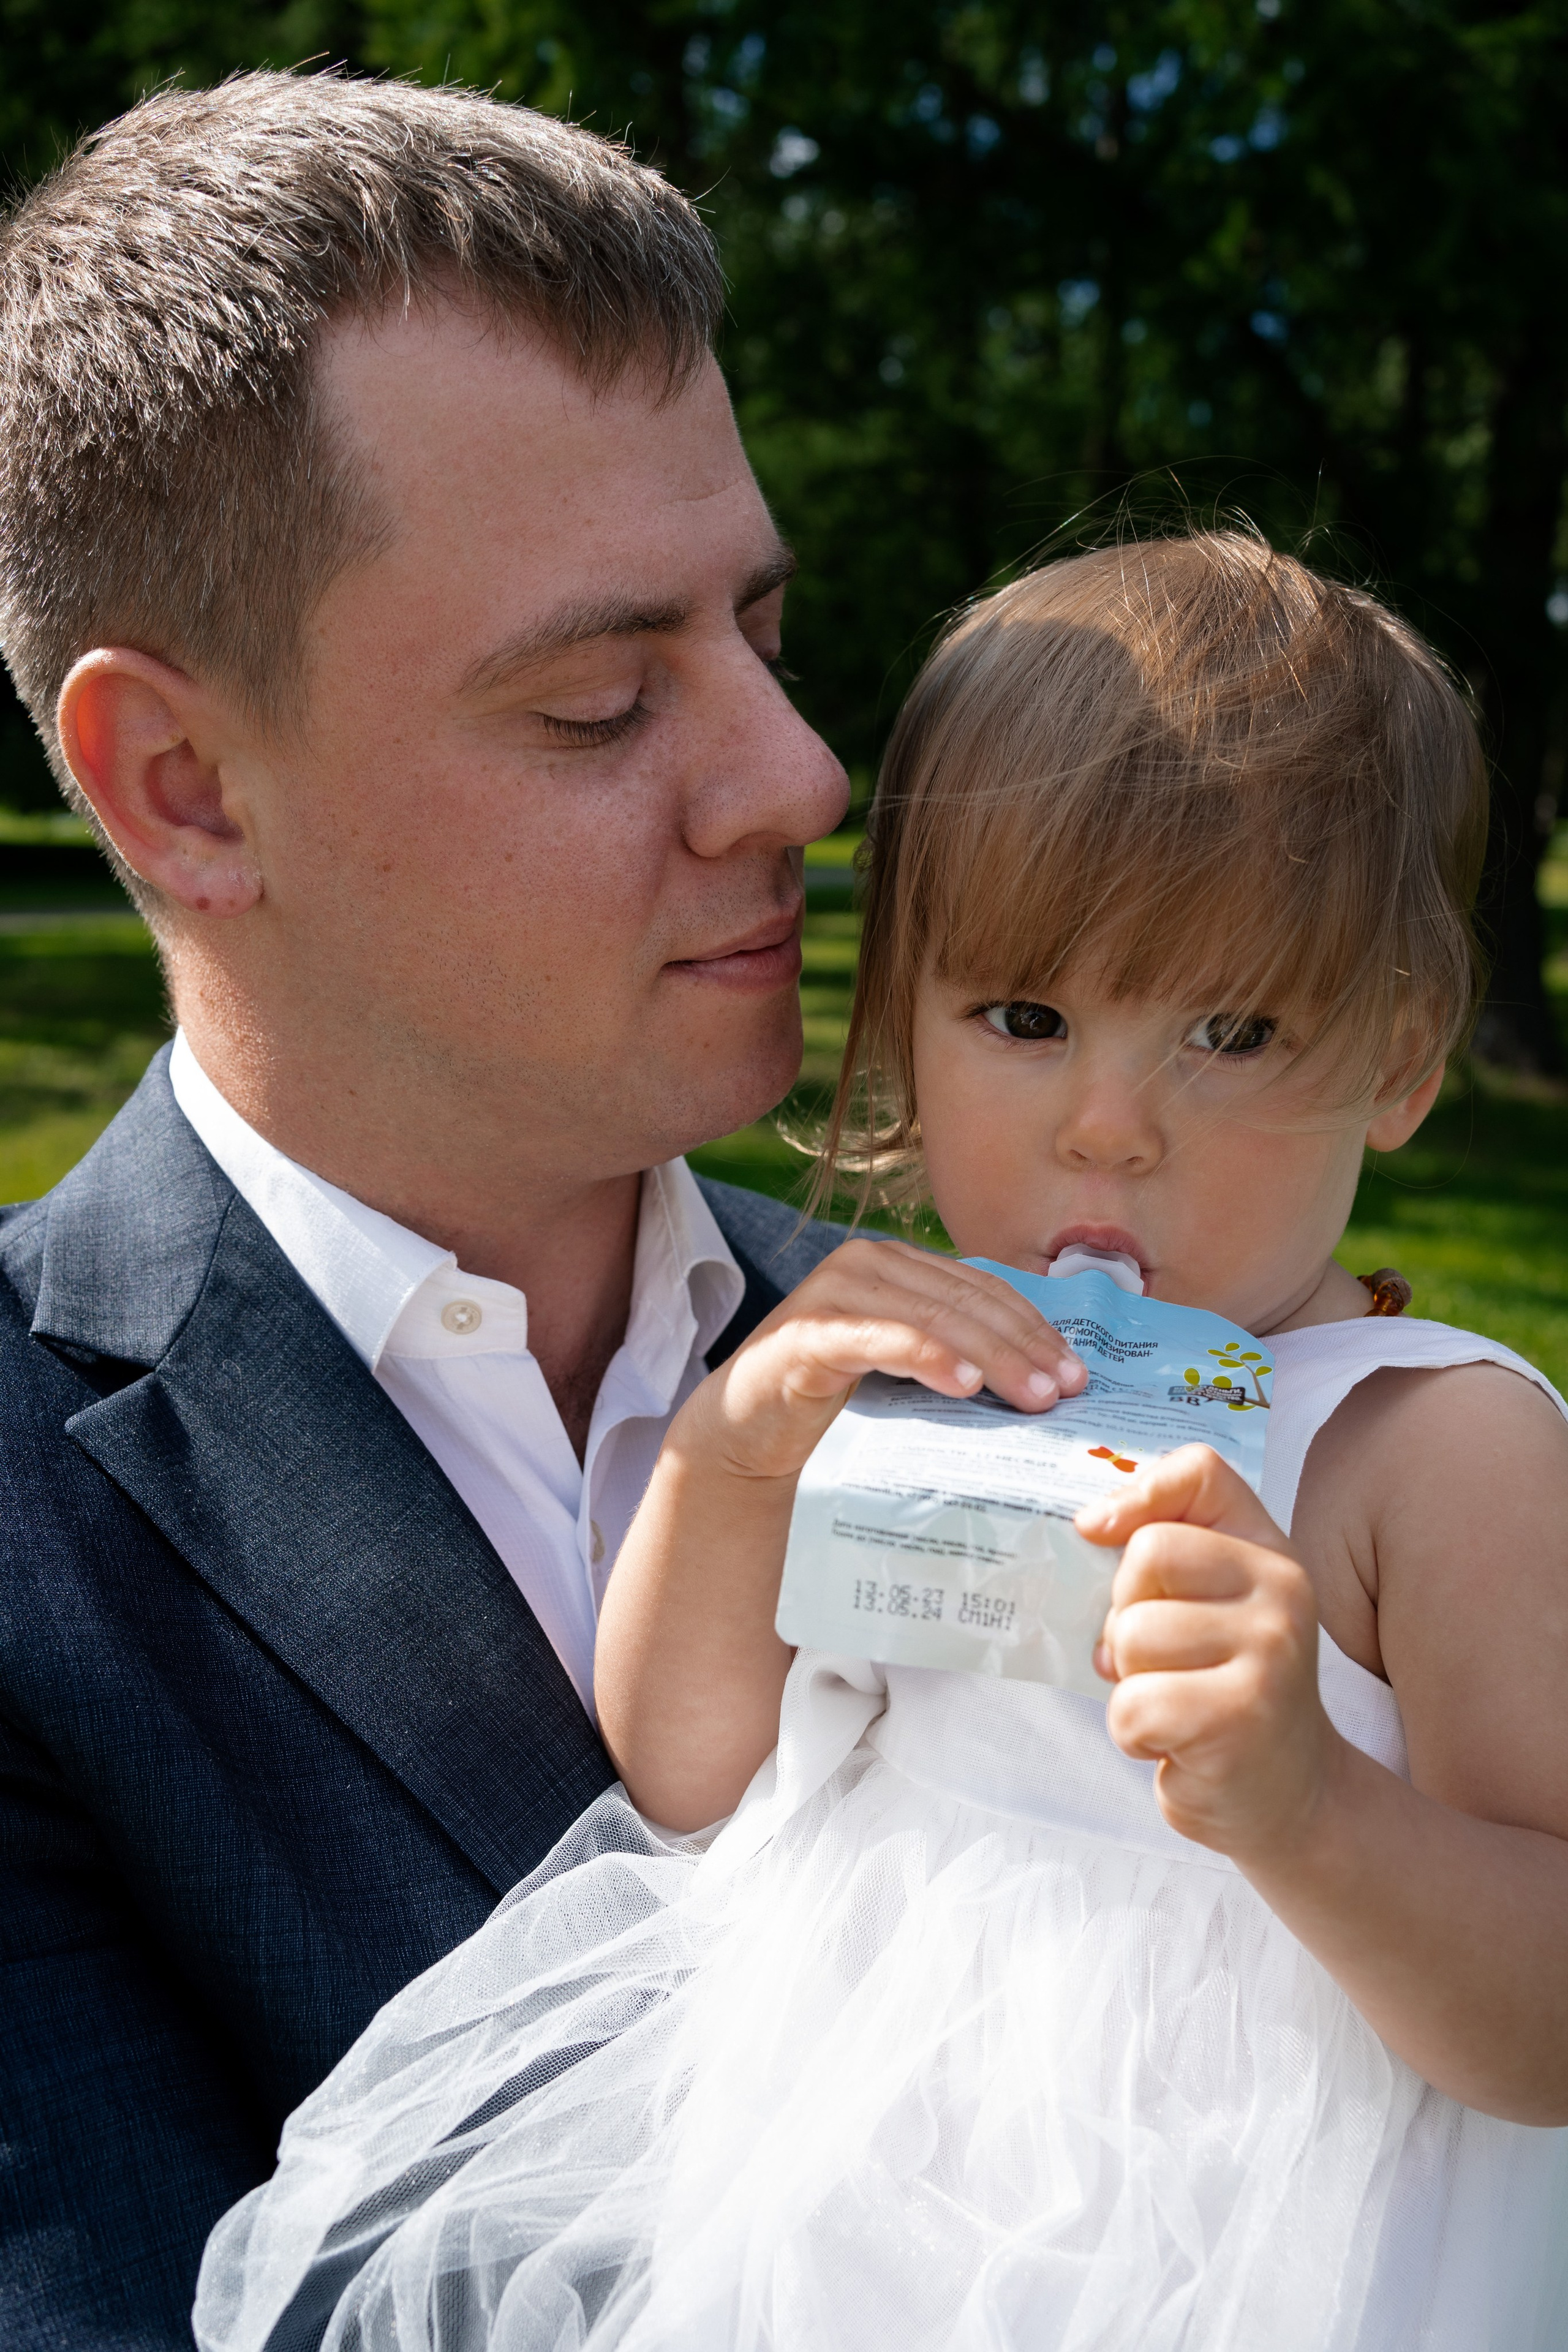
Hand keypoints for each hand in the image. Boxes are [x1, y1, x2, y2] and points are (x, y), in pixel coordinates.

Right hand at [680, 1238, 1086, 1484]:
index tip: (1075, 1373)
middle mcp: (867, 1263)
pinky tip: (964, 1382)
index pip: (983, 1288)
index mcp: (898, 1265)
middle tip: (1064, 1390)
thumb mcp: (906, 1368)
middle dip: (1023, 1345)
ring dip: (990, 1354)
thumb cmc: (834, 1399)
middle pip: (965, 1300)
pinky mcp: (808, 1330)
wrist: (746, 1429)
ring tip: (1031, 1394)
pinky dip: (927, 1355)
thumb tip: (1045, 1379)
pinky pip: (881, 1337)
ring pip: (933, 1316)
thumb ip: (956, 1353)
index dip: (1034, 1327)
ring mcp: (835, 1291)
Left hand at [1076, 1445, 1338, 1861]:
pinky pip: (1133, 1706)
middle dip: (1124, 1614)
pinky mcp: (1240, 1719)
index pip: (1199, 1472)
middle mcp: (1282, 1591)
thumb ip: (1164, 1553)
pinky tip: (1175, 1742)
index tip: (1100, 1534)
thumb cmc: (1227, 1689)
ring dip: (1129, 1682)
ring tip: (1173, 1703)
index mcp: (1269, 1552)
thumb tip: (1088, 1525)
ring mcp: (1269, 1654)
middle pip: (1146, 1556)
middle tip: (1155, 1659)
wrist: (1293, 1793)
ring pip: (1132, 1634)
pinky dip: (1134, 1733)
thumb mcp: (1212, 1606)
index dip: (1137, 1495)